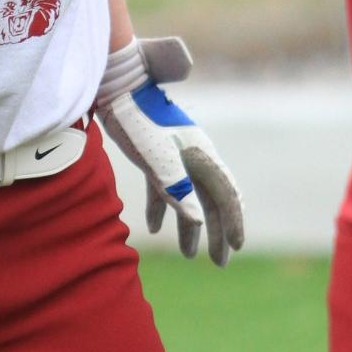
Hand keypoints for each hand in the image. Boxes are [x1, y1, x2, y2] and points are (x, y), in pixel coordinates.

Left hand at [96, 35, 244, 265]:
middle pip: (211, 200)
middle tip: (219, 263)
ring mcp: (175, 155)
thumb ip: (176, 188)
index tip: (236, 249)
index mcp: (202, 156)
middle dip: (217, 233)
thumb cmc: (137, 120)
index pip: (227, 195)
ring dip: (189, 226)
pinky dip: (160, 208)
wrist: (115, 88)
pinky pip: (164, 187)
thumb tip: (198, 220)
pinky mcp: (154, 155)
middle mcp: (194, 157)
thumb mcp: (156, 157)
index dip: (234, 222)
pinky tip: (152, 228)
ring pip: (188, 197)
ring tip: (187, 254)